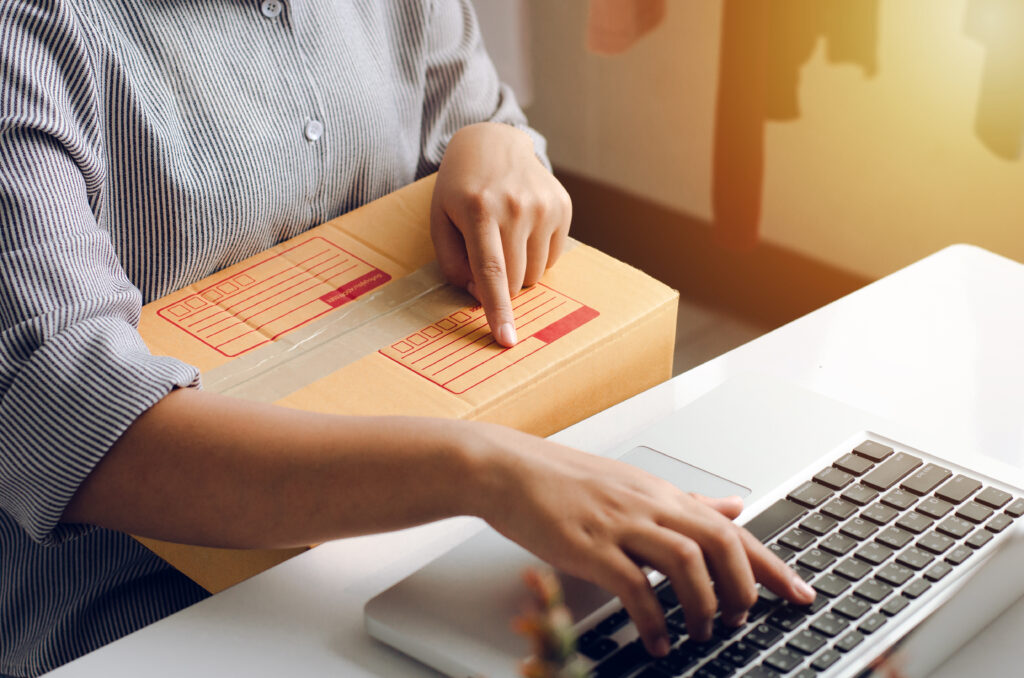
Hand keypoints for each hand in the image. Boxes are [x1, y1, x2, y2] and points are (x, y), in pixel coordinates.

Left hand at [431, 122, 571, 346]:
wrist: (493, 143)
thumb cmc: (459, 188)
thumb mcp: (440, 221)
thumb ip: (453, 263)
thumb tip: (480, 295)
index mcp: (479, 210)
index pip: (491, 271)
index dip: (498, 310)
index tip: (506, 339)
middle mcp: (516, 207)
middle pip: (515, 280)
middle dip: (499, 287)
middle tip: (484, 263)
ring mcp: (544, 206)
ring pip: (535, 274)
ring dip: (518, 272)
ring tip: (504, 240)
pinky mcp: (563, 207)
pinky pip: (552, 258)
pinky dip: (535, 256)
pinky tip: (522, 230)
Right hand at [463, 422, 815, 656]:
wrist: (508, 469)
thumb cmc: (564, 480)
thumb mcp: (633, 485)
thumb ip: (685, 502)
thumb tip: (732, 507)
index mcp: (661, 494)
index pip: (731, 528)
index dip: (770, 564)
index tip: (798, 593)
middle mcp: (648, 505)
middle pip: (720, 542)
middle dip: (744, 587)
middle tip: (744, 619)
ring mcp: (619, 524)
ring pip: (686, 562)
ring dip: (703, 605)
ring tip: (701, 633)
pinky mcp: (588, 546)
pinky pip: (634, 587)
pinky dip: (653, 620)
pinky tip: (657, 641)